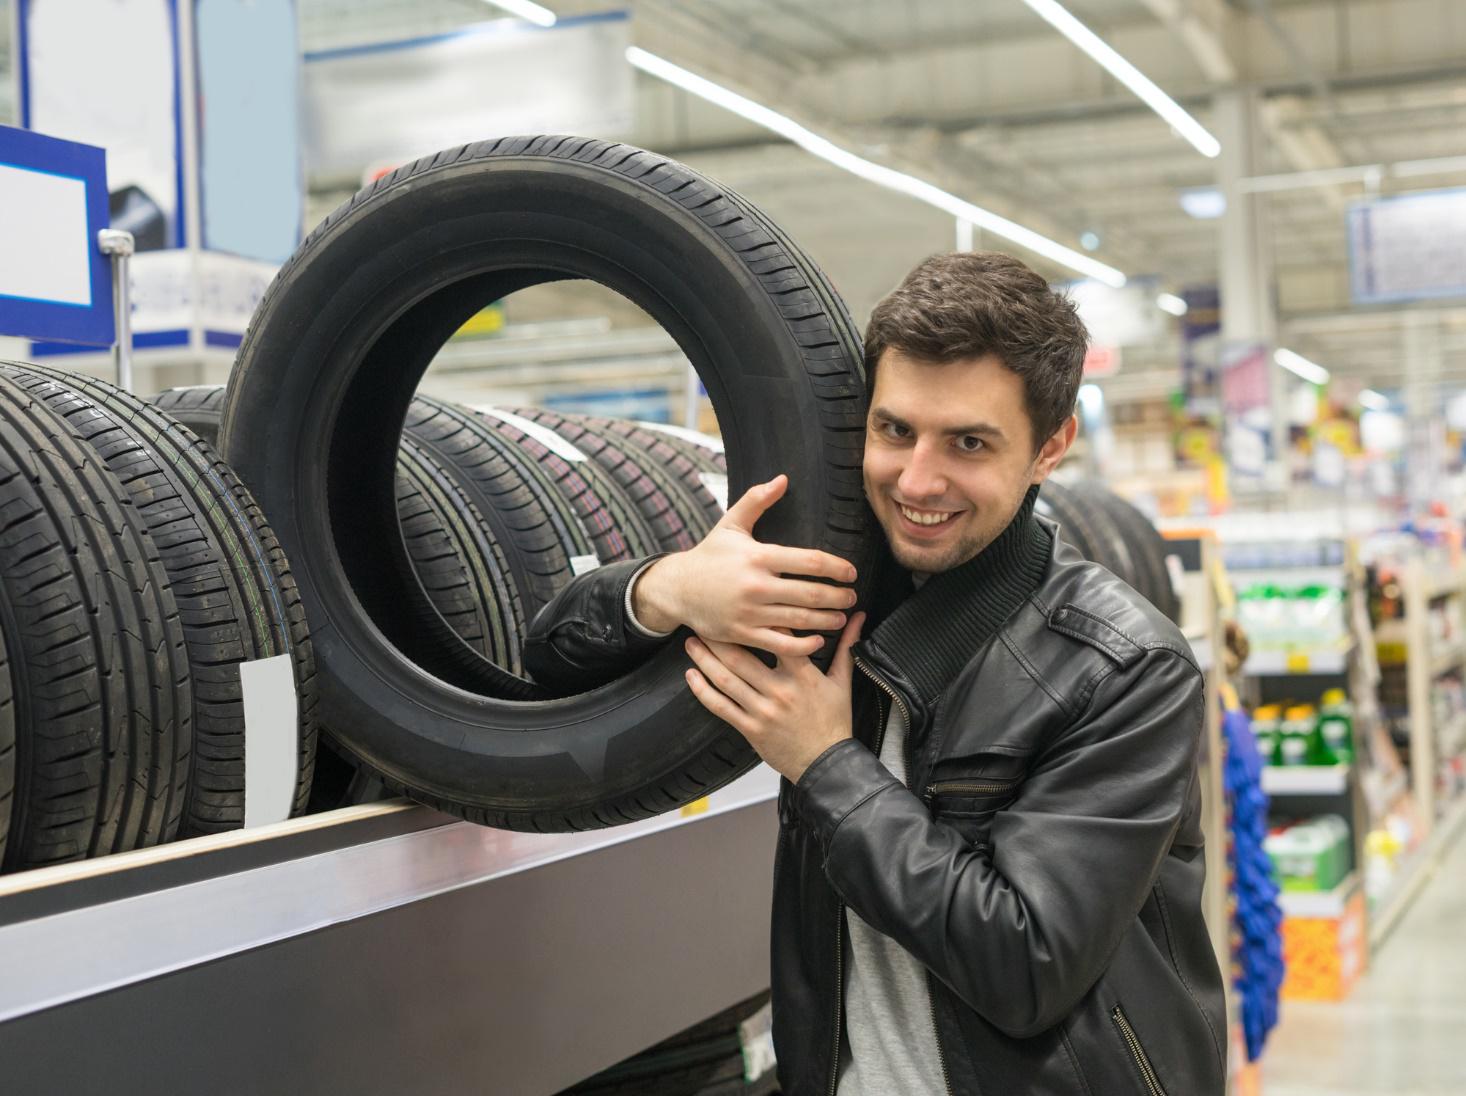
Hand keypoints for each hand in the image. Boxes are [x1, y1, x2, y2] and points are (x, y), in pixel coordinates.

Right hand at [633, 474, 857, 658]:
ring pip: (800, 620)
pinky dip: (804, 646)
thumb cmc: (709, 555)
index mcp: (757, 556)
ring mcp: (750, 613)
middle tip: (851, 596)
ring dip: (827, 619)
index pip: (809, 561)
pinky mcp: (743, 634)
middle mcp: (756, 585)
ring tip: (841, 616)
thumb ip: (757, 500)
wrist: (677, 588)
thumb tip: (783, 479)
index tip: (850, 572)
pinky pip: (781, 644)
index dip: (836, 567)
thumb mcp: (730, 524)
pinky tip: (817, 640)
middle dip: (838, 596)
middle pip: (811, 593)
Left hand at [684, 611, 865, 782]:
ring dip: (705, 659)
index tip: (742, 602)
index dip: (760, 618)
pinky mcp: (751, 728)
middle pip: (742, 657)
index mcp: (802, 676)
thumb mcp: (842, 682)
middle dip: (719, 636)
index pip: (779, 638)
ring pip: (726, 679)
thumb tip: (858, 617)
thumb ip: (845, 646)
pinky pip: (721, 707)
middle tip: (703, 619)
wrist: (827, 764)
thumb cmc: (834, 722)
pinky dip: (703, 690)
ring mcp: (762, 711)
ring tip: (692, 641)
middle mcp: (779, 691)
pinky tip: (691, 676)